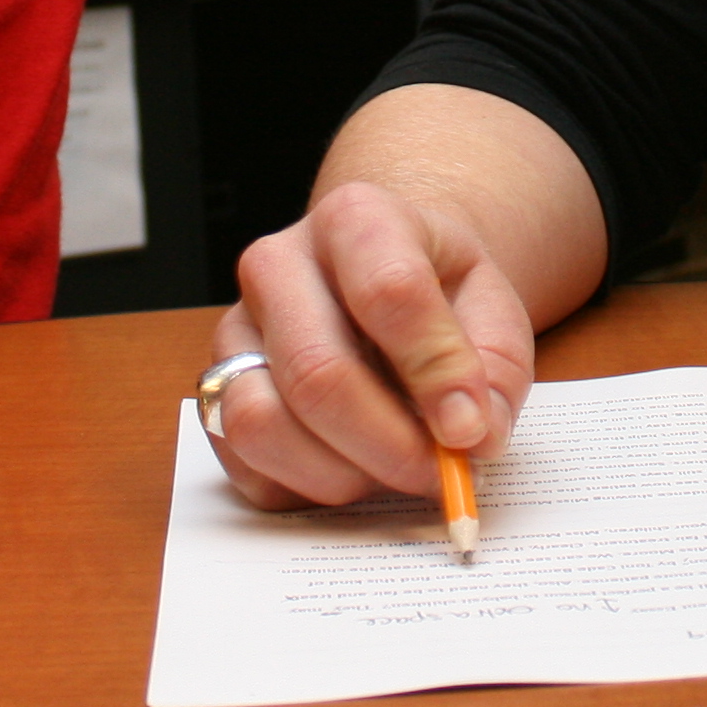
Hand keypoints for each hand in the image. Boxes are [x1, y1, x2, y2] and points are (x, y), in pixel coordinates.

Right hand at [202, 178, 539, 511]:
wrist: (384, 283)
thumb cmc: (440, 296)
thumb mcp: (491, 310)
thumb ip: (492, 370)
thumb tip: (470, 435)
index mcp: (356, 219)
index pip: (390, 291)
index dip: (435, 373)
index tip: (470, 430)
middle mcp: (277, 264)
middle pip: (317, 370)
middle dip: (387, 444)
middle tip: (436, 473)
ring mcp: (235, 329)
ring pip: (260, 421)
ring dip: (340, 473)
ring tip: (391, 471)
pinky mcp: (214, 391)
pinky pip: (243, 462)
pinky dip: (304, 487)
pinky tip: (351, 470)